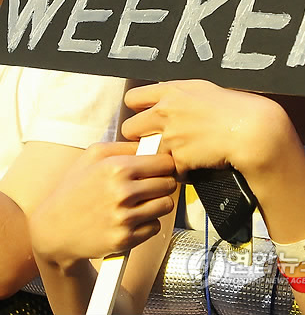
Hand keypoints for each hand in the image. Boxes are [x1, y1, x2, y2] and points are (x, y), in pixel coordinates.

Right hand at [30, 141, 176, 263]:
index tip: (160, 167)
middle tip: (152, 185)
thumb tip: (153, 144)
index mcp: (117, 167)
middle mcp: (122, 192)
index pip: (165, 162)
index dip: (165, 164)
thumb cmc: (76, 187)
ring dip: (158, 203)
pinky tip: (133, 218)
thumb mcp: (93, 155)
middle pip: (169, 184)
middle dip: (163, 183)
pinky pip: (155, 226)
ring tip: (143, 201)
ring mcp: (124, 218)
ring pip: (166, 205)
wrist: (54, 229)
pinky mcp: (124, 239)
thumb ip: (125, 146)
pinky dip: (148, 223)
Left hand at [122, 80, 287, 177]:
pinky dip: (180, 169)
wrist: (250, 130)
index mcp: (170, 91)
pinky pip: (171, 168)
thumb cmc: (233, 107)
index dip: (136, 109)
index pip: (132, 98)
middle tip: (154, 139)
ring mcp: (169, 137)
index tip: (143, 115)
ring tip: (176, 153)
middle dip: (139, 135)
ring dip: (157, 155)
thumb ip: (179, 94)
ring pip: (145, 152)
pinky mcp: (179, 160)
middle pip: (129, 128)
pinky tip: (195, 162)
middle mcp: (164, 112)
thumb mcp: (203, 89)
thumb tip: (166, 98)